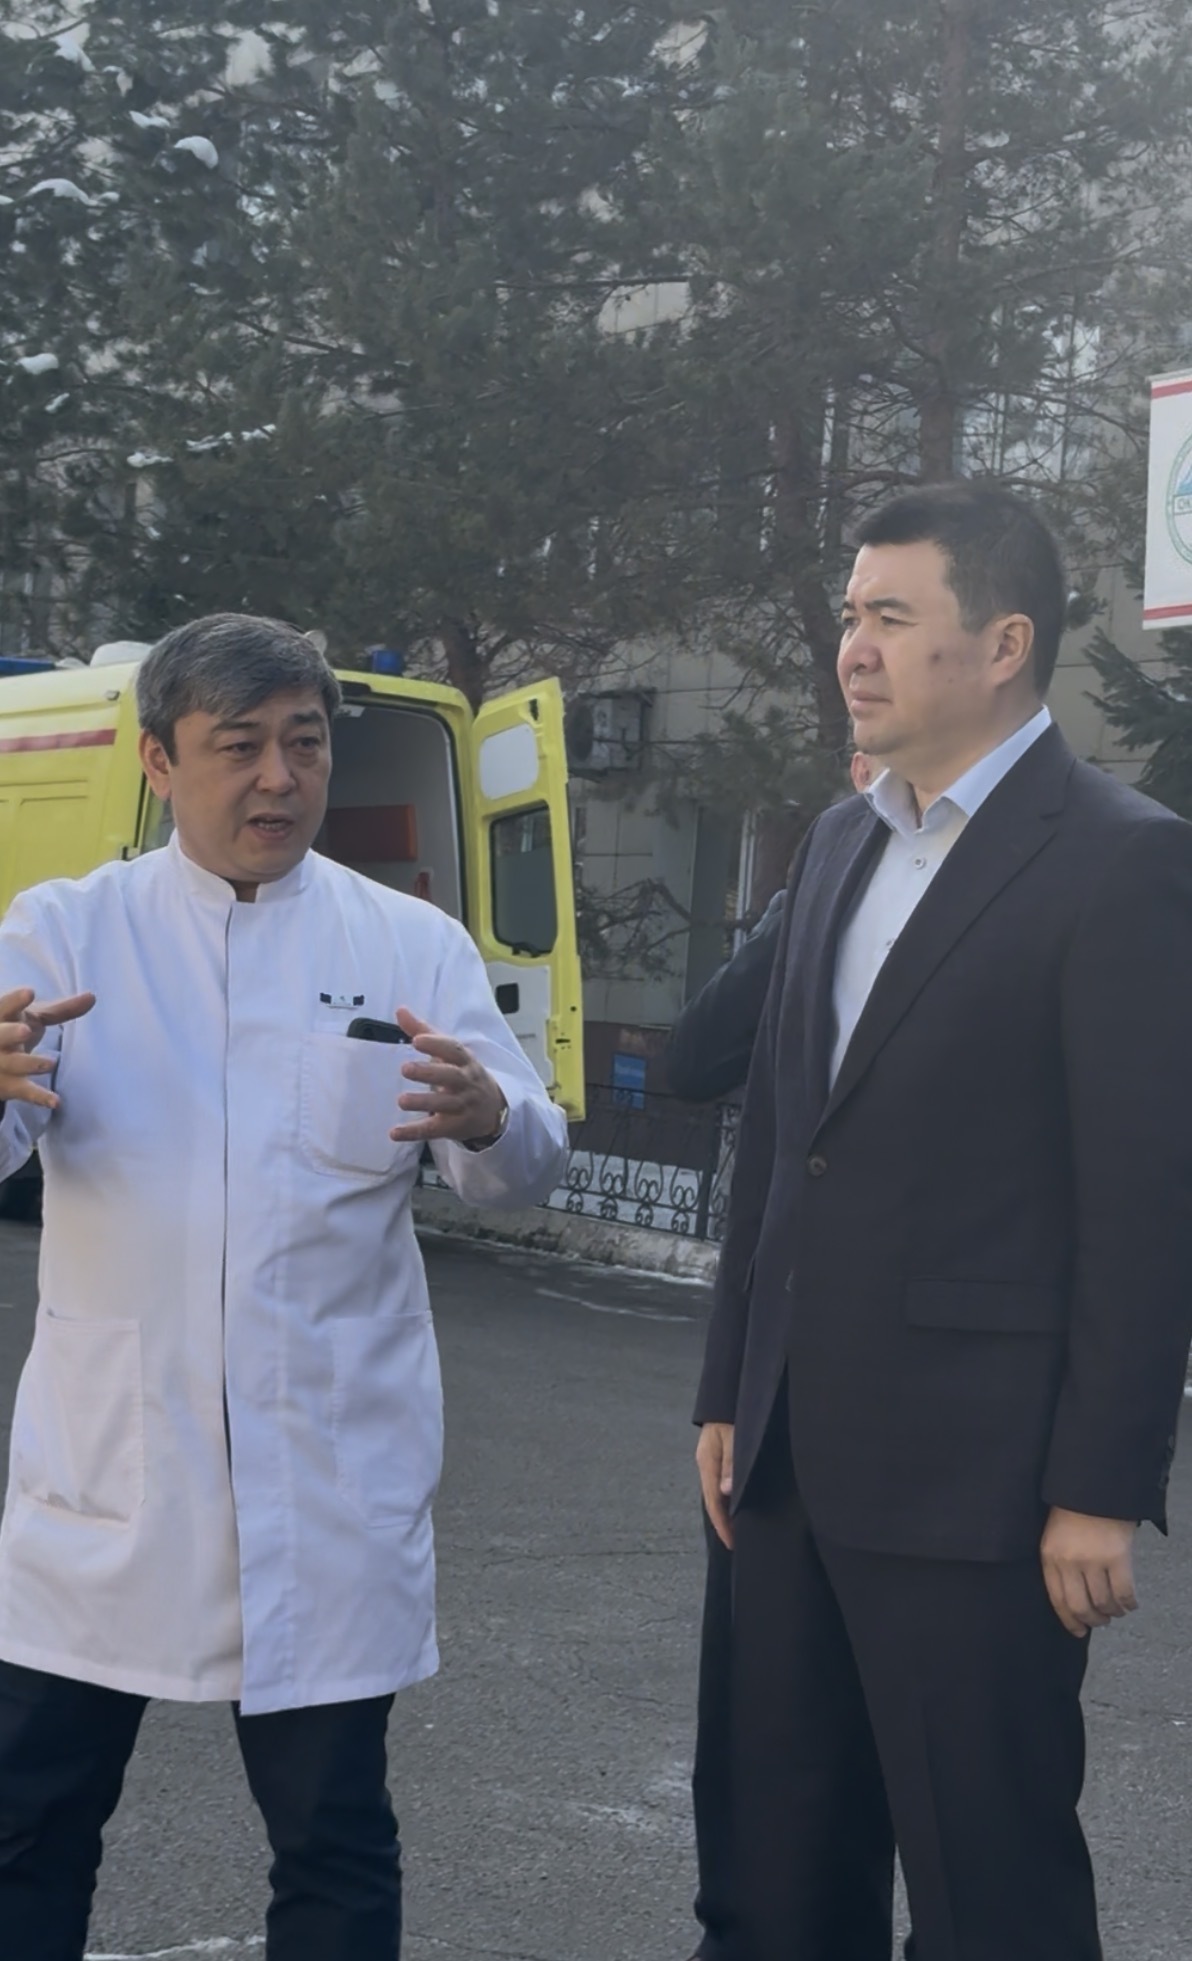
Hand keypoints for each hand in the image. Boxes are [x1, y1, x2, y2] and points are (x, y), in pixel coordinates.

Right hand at [0, 987, 94, 1111]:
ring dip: (29, 1064)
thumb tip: (93, 996)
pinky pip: (23, 1091)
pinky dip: (39, 1097)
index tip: (30, 992)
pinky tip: (55, 1101)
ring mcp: (1, 1064)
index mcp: (2, 1018)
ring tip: (50, 1063)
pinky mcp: (9, 1085)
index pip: (5, 1006)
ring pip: (12, 1064)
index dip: (15, 1000)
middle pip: (0, 1036)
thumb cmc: (14, 1032)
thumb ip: (61, 1010)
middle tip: (25, 1031)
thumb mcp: (33, 1018)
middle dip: (10, 1033)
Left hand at [389, 1008, 505, 1144]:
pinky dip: (414, 1132)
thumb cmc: (464, 1073)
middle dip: (429, 1073)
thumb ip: (423, 1031)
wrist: (493, 1108)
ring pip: (443, 1104)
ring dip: (423, 1103)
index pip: (454, 1050)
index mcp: (465, 1061)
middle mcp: (466, 1083)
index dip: (437, 1045)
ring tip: (401, 1101)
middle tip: (405, 1069)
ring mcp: (462, 1106)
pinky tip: (394, 1132)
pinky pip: (434, 1129)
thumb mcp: (448, 1052)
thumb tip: (400, 1010)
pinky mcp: (454, 1127)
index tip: (417, 1040)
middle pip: (450, 1077)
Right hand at [697, 1422, 734, 1550]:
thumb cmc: (732, 1413)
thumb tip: (726, 1492)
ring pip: (716, 1491)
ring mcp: (710, 1459)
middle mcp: (705, 1463)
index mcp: (706, 1462)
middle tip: (736, 1542)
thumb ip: (730, 1464)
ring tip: (737, 1528)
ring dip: (726, 1510)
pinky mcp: (717, 1454)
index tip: (732, 1543)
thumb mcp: (734, 1436)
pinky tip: (735, 1502)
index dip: (723, 1524)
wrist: (727, 1389)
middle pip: (712, 1500)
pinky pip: (720, 1481)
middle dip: (723, 1522)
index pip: (713, 1501)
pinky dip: (727, 1496)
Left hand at [1041, 1507, 1137, 1637]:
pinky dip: (1128, 1604)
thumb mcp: (1054, 1537)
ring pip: (1103, 1603)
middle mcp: (1070, 1562)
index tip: (1078, 1631)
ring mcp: (1094, 1560)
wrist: (1093, 1487)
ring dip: (1111, 1613)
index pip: (1057, 1600)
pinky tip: (1130, 1604)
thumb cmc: (1071, 1510)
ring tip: (1115, 1612)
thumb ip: (1059, 1564)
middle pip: (1081, 1606)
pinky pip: (1124, 1592)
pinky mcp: (1117, 1557)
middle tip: (1100, 1622)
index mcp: (1050, 1557)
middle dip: (1092, 1621)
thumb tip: (1071, 1599)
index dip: (1069, 1620)